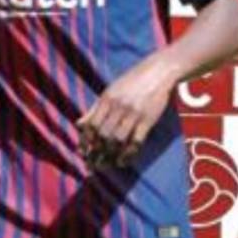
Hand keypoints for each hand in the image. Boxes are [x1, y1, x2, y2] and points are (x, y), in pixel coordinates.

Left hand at [77, 54, 177, 169]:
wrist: (158, 72)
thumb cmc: (131, 82)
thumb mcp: (109, 91)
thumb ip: (95, 109)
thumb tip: (79, 125)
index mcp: (106, 99)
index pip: (92, 125)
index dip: (86, 141)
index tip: (83, 152)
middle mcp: (118, 107)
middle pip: (103, 134)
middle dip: (96, 152)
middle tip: (92, 164)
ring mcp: (134, 113)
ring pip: (118, 139)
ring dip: (110, 155)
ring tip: (105, 165)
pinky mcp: (148, 119)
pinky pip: (136, 140)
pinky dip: (128, 153)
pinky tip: (123, 162)